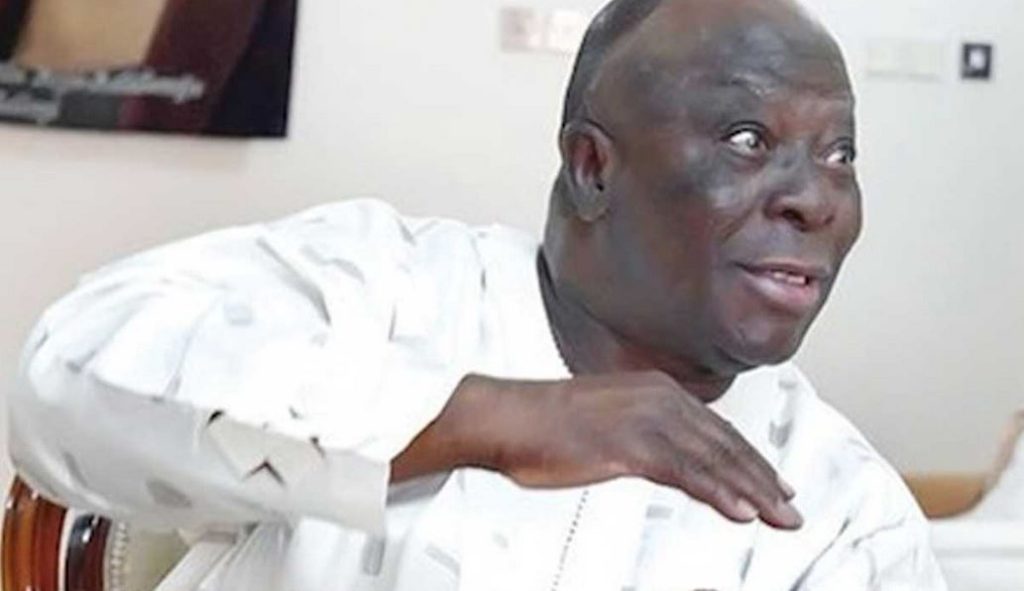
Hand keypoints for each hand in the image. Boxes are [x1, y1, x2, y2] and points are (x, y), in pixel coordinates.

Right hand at [395, 372, 800, 529]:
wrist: (504, 417)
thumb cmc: (543, 423)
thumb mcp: (606, 422)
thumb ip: (642, 434)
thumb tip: (663, 459)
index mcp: (656, 389)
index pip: (717, 429)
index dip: (749, 458)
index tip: (772, 481)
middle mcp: (659, 397)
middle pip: (725, 444)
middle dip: (761, 478)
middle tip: (789, 507)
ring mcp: (646, 419)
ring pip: (714, 460)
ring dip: (751, 491)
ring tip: (778, 517)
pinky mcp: (630, 444)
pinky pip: (686, 473)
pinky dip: (718, 493)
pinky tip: (740, 512)